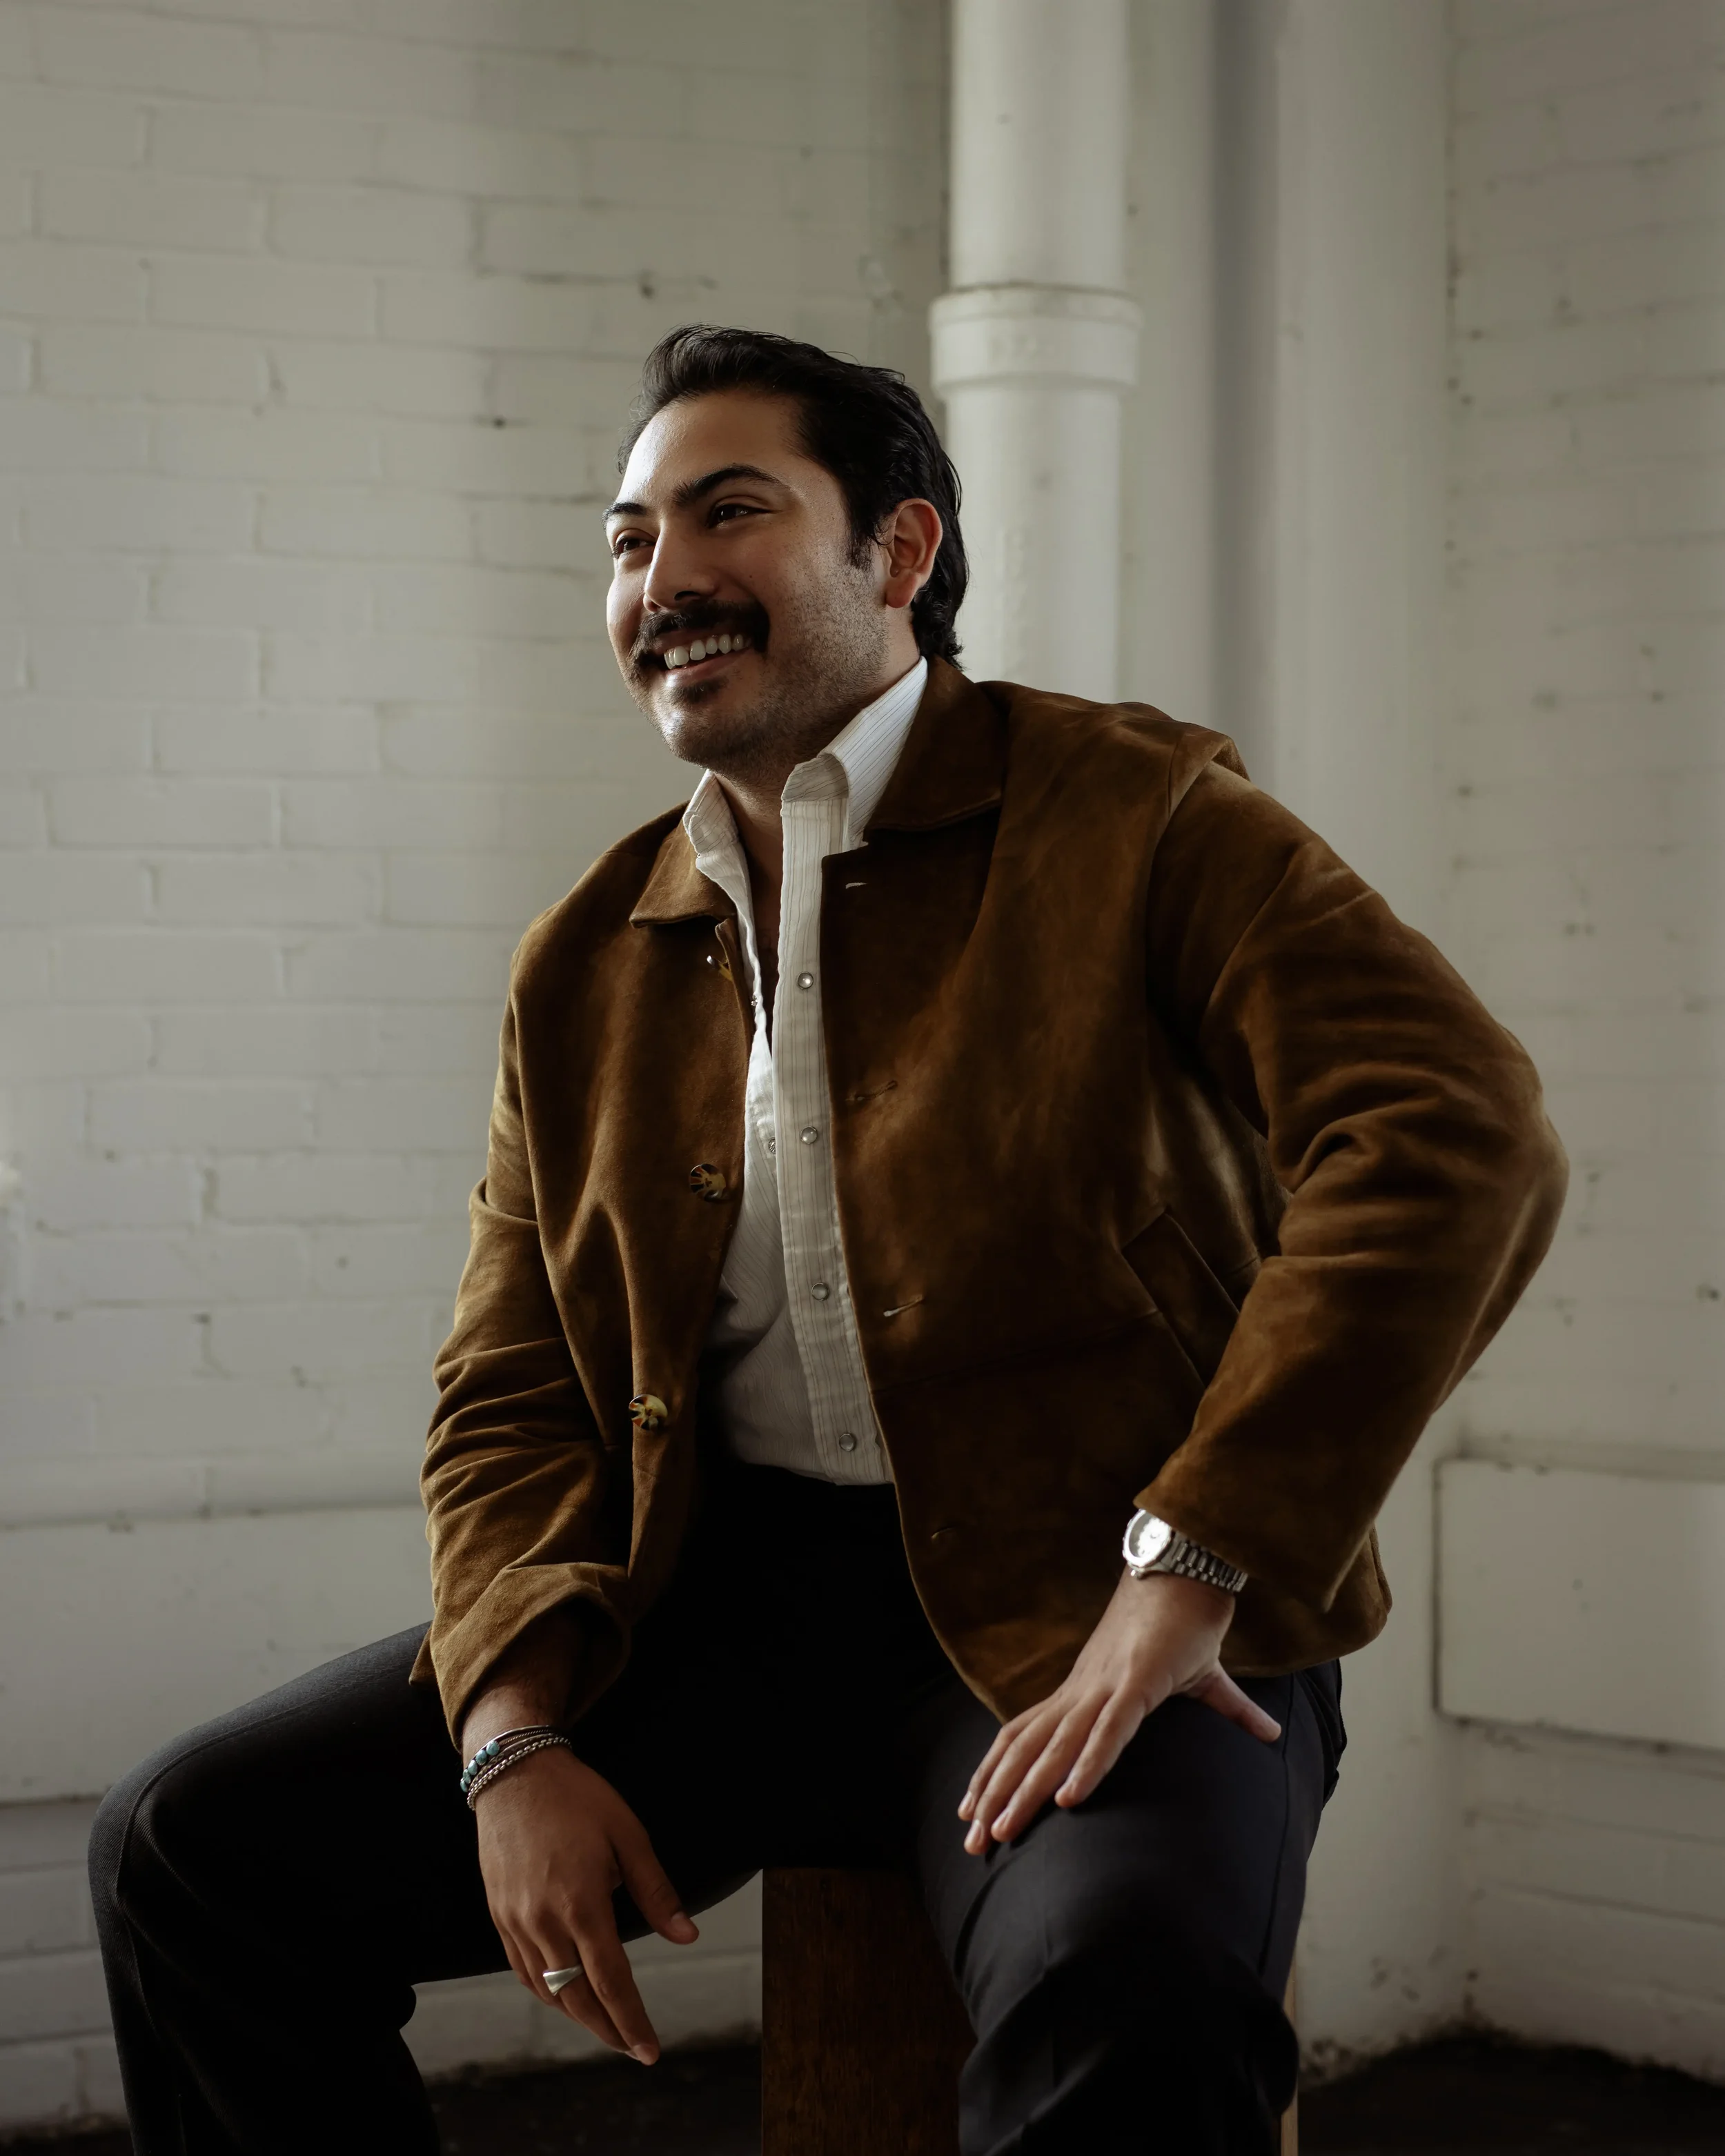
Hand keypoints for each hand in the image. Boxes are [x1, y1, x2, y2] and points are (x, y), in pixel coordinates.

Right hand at [473, 1745, 697, 2062]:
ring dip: (579, 2016)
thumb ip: (656, 1891)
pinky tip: (565, 1996)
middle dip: (608, 2030)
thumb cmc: (577, 1799)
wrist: (515, 1773)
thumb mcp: (628, 1835)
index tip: (649, 2050)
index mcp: (582, 1903)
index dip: (631, 2021)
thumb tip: (688, 1935)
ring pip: (549, 1991)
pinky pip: (524, 1971)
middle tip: (634, 2048)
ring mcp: (517, 1922)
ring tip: (607, 2026)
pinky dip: (547, 1993)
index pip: (611, 1982)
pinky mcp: (500, 1916)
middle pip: (578, 1998)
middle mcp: (544, 1921)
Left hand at [958, 1569, 1280, 1853]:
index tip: (971, 1808)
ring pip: (1055, 1746)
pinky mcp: (1138, 1682)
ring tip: (1000, 1831)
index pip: (1025, 1734)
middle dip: (996, 1796)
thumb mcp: (1200, 1678)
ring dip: (1026, 1790)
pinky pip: (1109, 1730)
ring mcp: (1106, 1685)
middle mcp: (1084, 1690)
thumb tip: (1271, 1734)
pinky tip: (1069, 1798)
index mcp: (1085, 1690)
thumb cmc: (1187, 1619)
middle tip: (971, 1843)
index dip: (996, 1771)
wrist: (1191, 1568)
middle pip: (1026, 1749)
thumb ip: (1229, 1710)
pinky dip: (1088, 1763)